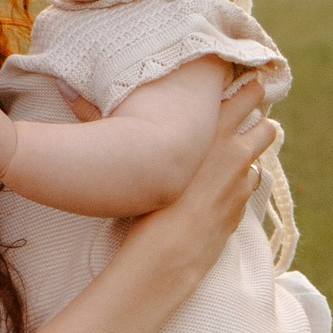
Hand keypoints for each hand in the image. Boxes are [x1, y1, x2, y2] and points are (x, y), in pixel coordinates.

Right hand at [116, 75, 274, 290]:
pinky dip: (239, 187)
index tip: (253, 82)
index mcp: (214, 130)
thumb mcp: (126, 150)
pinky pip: (247, 189)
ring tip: (236, 159)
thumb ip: (102, 118)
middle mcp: (235, 154)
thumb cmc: (145, 198)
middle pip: (266, 127)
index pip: (247, 96)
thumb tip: (66, 90)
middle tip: (253, 119)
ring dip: (251, 158)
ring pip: (260, 162)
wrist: (167, 251)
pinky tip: (223, 190)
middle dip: (262, 123)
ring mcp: (241, 184)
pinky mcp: (239, 209)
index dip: (252, 88)